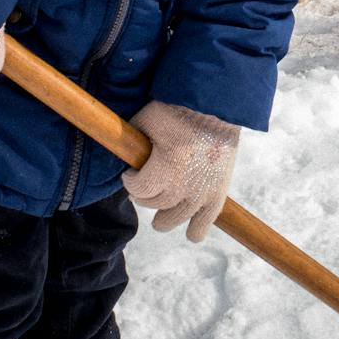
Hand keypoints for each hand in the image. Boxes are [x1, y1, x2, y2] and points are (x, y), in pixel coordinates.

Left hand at [121, 101, 240, 241]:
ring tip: (163, 202)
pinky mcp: (217, 195)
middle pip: (153, 203)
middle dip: (145, 192)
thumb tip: (121, 151)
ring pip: (171, 219)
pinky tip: (189, 229)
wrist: (218, 107)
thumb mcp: (147, 117)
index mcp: (166, 167)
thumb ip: (132, 137)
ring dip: (163, 214)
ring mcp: (201, 193)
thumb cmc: (179, 109)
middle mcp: (183, 186)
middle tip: (147, 182)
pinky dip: (194, 231)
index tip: (131, 172)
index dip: (130, 180)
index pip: (137, 190)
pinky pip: (202, 226)